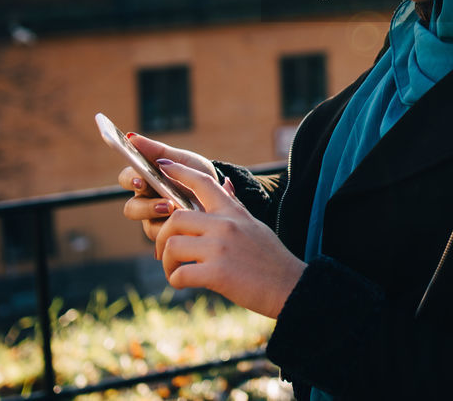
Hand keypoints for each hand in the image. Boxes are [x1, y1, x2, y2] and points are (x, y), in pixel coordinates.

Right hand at [119, 134, 214, 240]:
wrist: (219, 194)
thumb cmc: (194, 172)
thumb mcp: (180, 159)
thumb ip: (156, 150)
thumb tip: (130, 137)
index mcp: (144, 180)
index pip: (127, 179)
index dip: (130, 180)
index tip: (141, 181)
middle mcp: (145, 202)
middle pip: (131, 208)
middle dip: (146, 207)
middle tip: (167, 204)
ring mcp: (155, 221)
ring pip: (147, 227)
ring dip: (164, 222)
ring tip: (182, 215)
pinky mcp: (168, 237)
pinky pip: (165, 241)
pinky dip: (176, 235)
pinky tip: (188, 231)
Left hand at [155, 160, 306, 318]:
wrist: (290, 287)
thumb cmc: (271, 258)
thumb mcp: (254, 225)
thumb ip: (235, 205)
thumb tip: (225, 183)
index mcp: (233, 213)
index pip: (204, 182)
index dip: (179, 172)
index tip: (162, 165)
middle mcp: (225, 226)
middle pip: (175, 218)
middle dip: (162, 236)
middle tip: (163, 252)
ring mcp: (220, 249)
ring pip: (172, 246)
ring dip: (167, 262)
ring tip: (175, 271)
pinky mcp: (217, 274)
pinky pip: (180, 274)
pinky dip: (175, 280)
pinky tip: (182, 283)